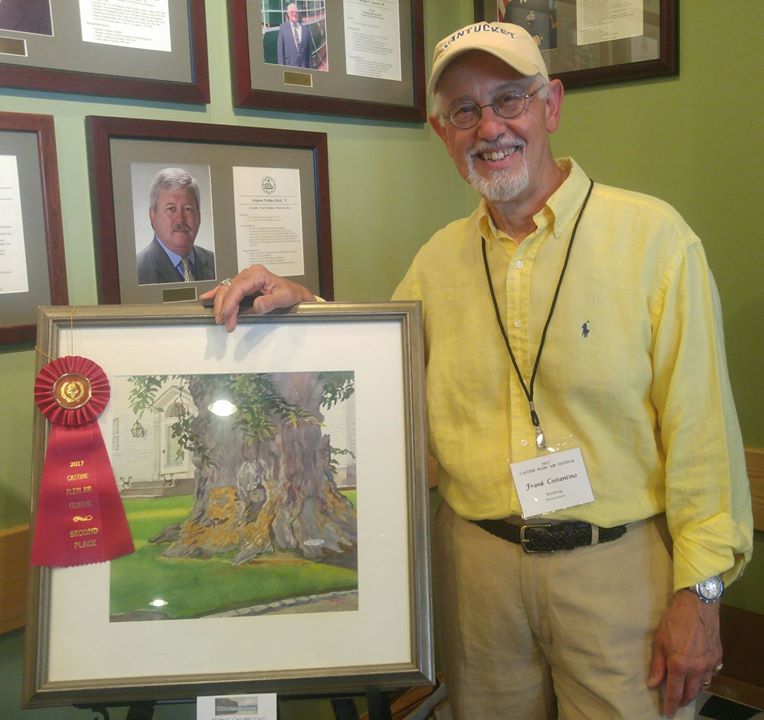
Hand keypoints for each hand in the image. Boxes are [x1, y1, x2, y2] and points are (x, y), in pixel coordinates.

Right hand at [200, 265, 315, 331]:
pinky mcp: (244, 285)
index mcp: (258, 274)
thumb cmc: (291, 294)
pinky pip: (227, 288)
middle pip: (229, 289)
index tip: (226, 316)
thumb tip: (257, 305)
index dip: (230, 303)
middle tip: (225, 323)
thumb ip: (271, 301)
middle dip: (224, 307)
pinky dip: (216, 294)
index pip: (238, 288)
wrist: (295, 294)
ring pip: (226, 290)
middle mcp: (250, 274)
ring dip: (221, 305)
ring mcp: (246, 279)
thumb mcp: (285, 298)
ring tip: (220, 319)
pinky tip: (207, 298)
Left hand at [646, 590, 721, 717]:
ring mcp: (709, 664)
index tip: (667, 712)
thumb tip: (652, 684)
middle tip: (676, 702)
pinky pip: (711, 675)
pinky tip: (697, 674)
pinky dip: (703, 678)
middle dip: (682, 700)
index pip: (674, 693)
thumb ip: (657, 665)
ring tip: (685, 689)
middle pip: (690, 693)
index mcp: (679, 665)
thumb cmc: (674, 621)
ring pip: (702, 686)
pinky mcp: (718, 657)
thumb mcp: (659, 641)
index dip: (670, 705)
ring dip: (693, 690)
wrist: (697, 606)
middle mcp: (696, 668)